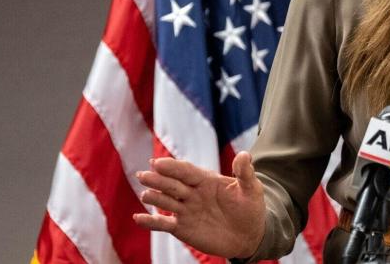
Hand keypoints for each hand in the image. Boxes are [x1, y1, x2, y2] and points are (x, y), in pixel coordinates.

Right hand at [133, 151, 265, 257]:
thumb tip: (245, 154)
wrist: (250, 235)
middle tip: (144, 174)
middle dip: (158, 179)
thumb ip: (245, 173)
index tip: (158, 162)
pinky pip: (163, 224)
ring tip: (145, 193)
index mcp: (206, 180)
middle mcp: (192, 193)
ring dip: (154, 197)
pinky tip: (137, 218)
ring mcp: (185, 210)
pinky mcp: (182, 228)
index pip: (186, 171)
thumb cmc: (250, 208)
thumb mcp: (251, 189)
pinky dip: (150, 221)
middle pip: (172, 184)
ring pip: (166, 202)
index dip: (173, 167)